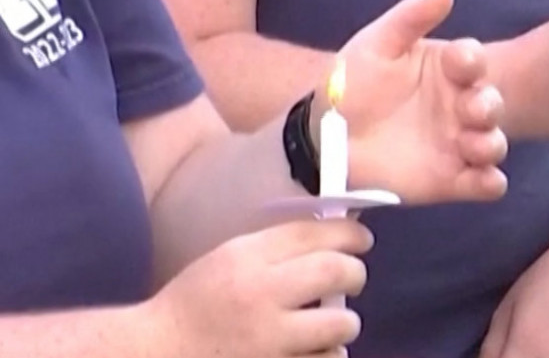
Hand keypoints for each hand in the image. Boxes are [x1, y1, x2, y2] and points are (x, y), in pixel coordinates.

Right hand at [154, 217, 371, 357]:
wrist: (157, 355)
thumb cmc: (194, 303)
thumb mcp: (228, 259)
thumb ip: (274, 250)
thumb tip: (329, 240)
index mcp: (246, 258)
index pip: (312, 233)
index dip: (348, 232)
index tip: (361, 239)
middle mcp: (261, 296)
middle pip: (335, 271)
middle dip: (356, 271)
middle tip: (355, 275)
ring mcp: (269, 342)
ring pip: (339, 325)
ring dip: (345, 321)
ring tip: (337, 321)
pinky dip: (329, 356)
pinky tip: (316, 351)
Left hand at [314, 0, 507, 203]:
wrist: (323, 137)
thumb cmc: (350, 84)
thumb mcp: (376, 43)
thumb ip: (410, 17)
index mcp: (444, 68)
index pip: (473, 59)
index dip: (473, 60)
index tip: (460, 62)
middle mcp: (457, 104)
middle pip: (492, 102)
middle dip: (490, 104)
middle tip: (469, 109)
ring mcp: (456, 144)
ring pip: (494, 142)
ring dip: (492, 142)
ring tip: (471, 144)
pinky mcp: (449, 180)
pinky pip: (484, 185)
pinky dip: (491, 183)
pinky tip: (482, 178)